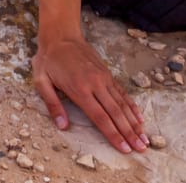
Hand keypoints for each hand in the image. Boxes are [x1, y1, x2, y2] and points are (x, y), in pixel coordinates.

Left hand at [31, 36, 146, 153]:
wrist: (61, 35)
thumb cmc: (48, 60)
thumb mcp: (41, 81)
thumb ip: (52, 104)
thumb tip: (62, 126)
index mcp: (80, 90)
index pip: (100, 118)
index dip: (113, 135)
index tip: (124, 148)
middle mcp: (96, 85)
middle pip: (116, 114)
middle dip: (129, 133)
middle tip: (141, 148)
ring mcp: (104, 78)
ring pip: (122, 104)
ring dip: (134, 123)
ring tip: (144, 138)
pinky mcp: (107, 74)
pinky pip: (122, 93)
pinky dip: (132, 106)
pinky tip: (139, 118)